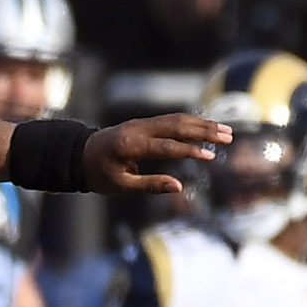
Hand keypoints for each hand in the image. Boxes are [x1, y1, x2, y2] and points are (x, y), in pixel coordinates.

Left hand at [82, 116, 229, 195]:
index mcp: (130, 146)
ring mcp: (141, 123)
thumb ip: (150, 185)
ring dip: (202, 124)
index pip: (166, 146)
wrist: (78, 155)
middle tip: (228, 137)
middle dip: (205, 131)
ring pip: (177, 119)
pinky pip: (171, 120)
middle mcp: (138, 130)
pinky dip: (191, 123)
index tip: (210, 157)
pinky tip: (208, 128)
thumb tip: (179, 187)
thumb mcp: (120, 186)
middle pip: (177, 126)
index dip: (190, 151)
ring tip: (225, 131)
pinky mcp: (144, 123)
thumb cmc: (98, 175)